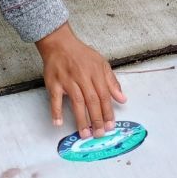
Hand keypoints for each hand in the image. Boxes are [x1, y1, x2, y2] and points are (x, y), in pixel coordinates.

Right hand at [36, 22, 124, 137]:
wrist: (60, 44)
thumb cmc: (81, 55)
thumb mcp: (101, 64)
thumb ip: (112, 82)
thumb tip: (122, 99)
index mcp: (96, 72)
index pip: (104, 96)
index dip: (108, 112)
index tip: (110, 126)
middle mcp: (83, 77)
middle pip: (92, 101)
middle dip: (97, 119)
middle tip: (99, 134)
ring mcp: (67, 80)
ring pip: (76, 102)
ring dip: (81, 119)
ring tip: (85, 134)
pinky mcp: (54, 83)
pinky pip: (55, 99)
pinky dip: (56, 111)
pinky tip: (58, 123)